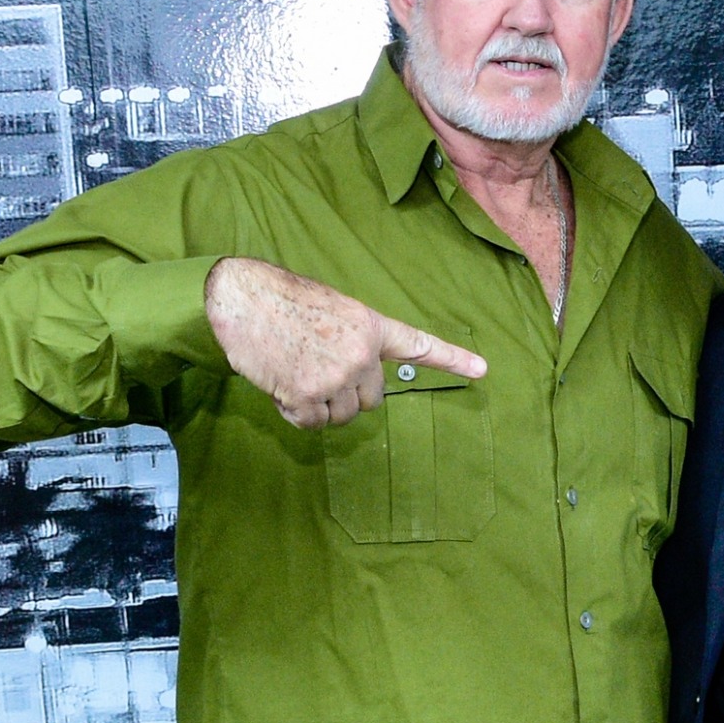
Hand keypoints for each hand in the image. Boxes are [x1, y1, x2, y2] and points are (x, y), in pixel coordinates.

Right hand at [204, 255, 487, 428]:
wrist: (241, 297)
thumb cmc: (281, 298)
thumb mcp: (331, 307)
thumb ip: (353, 338)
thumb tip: (357, 371)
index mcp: (370, 326)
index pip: (417, 345)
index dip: (451, 359)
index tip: (482, 370)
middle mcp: (360, 355)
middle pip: (370, 400)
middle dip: (347, 393)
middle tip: (314, 366)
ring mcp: (335, 378)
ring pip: (342, 416)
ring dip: (320, 405)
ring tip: (294, 369)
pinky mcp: (307, 398)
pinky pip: (312, 424)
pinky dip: (295, 413)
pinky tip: (280, 383)